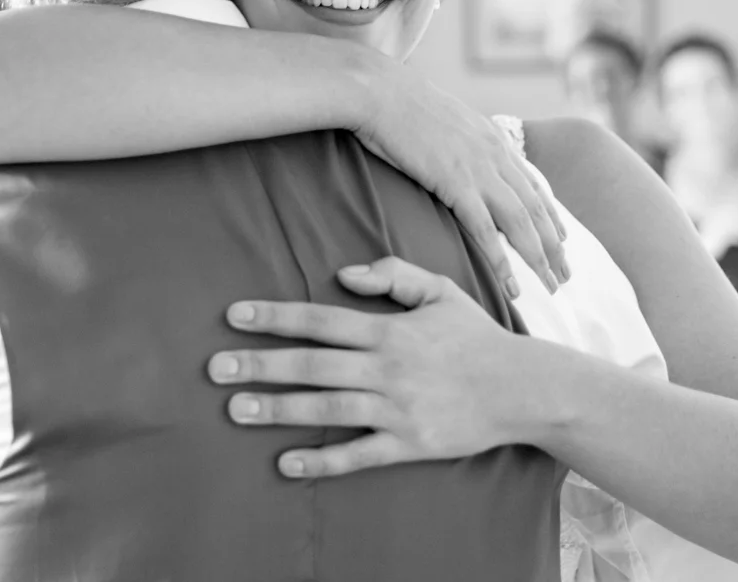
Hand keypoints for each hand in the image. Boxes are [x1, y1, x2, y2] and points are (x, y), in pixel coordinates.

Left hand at [207, 256, 531, 477]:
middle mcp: (387, 369)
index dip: (276, 317)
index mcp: (390, 330)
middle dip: (261, 365)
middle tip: (215, 369)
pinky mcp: (409, 445)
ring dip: (279, 409)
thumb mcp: (440, 290)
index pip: (322, 320)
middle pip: (313, 364)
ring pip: (327, 408)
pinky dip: (322, 460)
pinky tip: (285, 462)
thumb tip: (342, 274)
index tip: (235, 316)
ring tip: (236, 409)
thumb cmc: (476, 338)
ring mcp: (397, 409)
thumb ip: (393, 275)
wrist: (522, 388)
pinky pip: (358, 455)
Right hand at [353, 59, 567, 295]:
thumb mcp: (444, 118)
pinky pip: (485, 230)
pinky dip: (501, 260)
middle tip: (566, 275)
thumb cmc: (398, 103)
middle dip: (554, 245)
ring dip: (539, 258)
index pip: (533, 184)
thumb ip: (460, 140)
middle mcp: (495, 154)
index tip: (563, 239)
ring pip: (521, 222)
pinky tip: (511, 284)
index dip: (551, 215)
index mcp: (493, 138)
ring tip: (551, 286)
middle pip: (536, 208)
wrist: (379, 90)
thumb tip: (457, 154)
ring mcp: (478, 169)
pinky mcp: (455, 182)